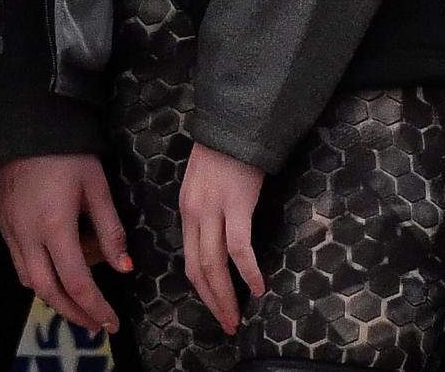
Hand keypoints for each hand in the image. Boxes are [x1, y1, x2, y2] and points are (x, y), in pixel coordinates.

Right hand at [0, 153, 131, 334]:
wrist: (27, 120)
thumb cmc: (68, 150)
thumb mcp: (97, 185)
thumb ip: (110, 229)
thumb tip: (124, 267)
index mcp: (54, 226)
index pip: (77, 283)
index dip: (96, 307)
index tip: (111, 322)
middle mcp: (26, 234)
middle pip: (48, 291)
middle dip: (73, 313)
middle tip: (94, 323)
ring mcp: (9, 228)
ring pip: (28, 279)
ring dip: (52, 296)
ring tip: (76, 300)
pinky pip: (16, 259)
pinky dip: (36, 273)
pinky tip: (52, 268)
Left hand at [179, 141, 265, 334]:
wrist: (237, 121)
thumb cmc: (227, 150)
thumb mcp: (206, 182)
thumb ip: (208, 210)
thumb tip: (221, 241)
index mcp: (187, 208)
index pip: (189, 258)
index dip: (203, 288)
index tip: (217, 306)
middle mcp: (194, 212)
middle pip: (198, 268)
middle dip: (212, 301)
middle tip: (228, 323)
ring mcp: (213, 209)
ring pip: (213, 265)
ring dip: (226, 296)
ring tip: (238, 316)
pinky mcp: (235, 204)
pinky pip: (238, 248)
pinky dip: (247, 272)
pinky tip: (257, 287)